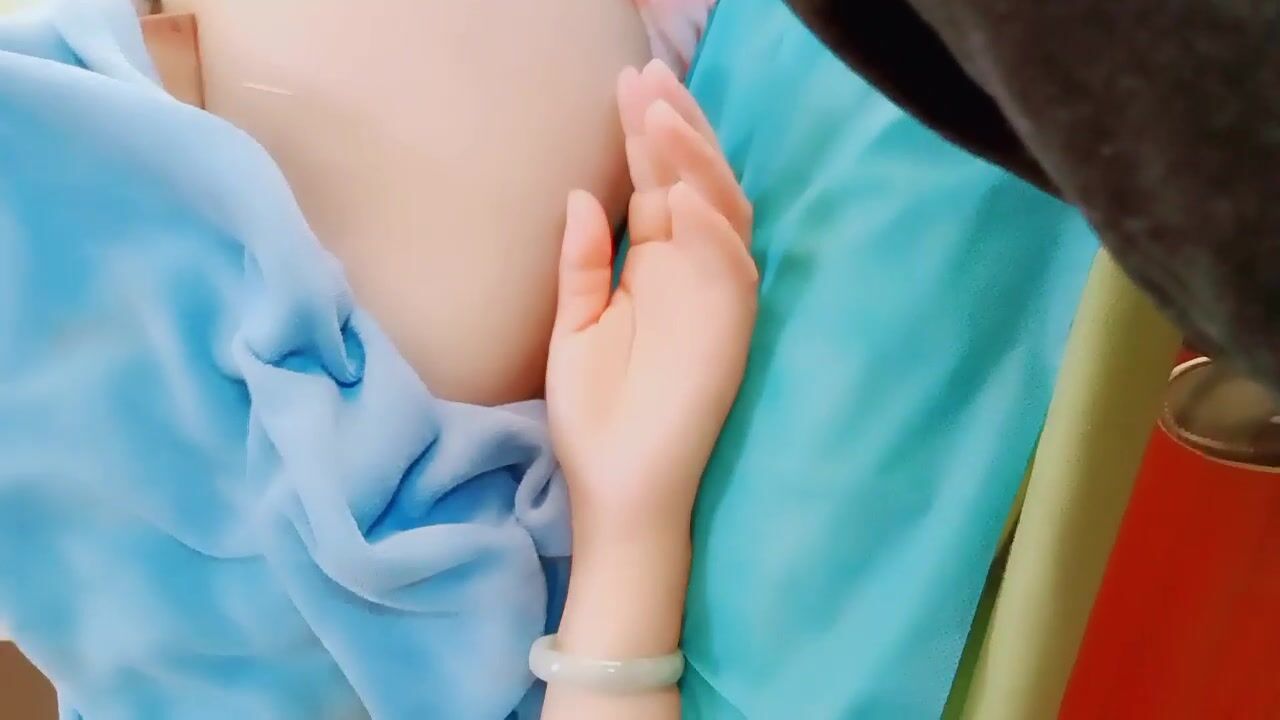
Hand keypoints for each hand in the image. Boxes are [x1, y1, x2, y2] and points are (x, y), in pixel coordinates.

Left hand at [545, 59, 756, 543]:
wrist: (618, 488)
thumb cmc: (597, 415)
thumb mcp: (575, 325)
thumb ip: (583, 263)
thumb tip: (580, 195)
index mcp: (653, 266)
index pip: (654, 184)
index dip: (643, 135)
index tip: (625, 82)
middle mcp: (690, 271)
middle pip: (691, 183)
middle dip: (672, 128)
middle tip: (646, 78)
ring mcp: (714, 296)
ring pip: (720, 212)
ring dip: (694, 163)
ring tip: (661, 116)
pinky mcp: (731, 327)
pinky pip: (731, 267)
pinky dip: (713, 229)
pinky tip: (685, 196)